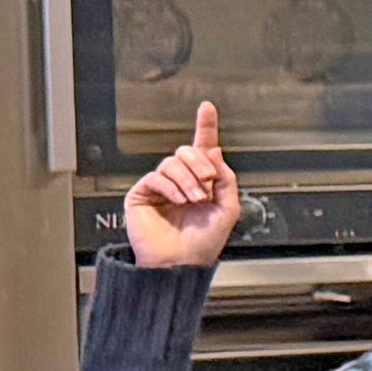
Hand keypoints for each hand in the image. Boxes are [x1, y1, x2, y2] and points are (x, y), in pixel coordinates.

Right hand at [123, 100, 244, 268]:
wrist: (182, 263)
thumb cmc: (204, 242)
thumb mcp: (228, 208)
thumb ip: (226, 177)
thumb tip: (214, 150)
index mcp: (202, 182)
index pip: (203, 148)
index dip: (205, 127)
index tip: (207, 108)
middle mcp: (181, 181)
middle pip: (188, 151)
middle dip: (201, 165)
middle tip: (208, 184)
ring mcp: (161, 186)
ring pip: (173, 162)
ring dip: (189, 179)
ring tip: (195, 199)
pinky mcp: (143, 194)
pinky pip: (157, 177)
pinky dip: (171, 187)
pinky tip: (179, 200)